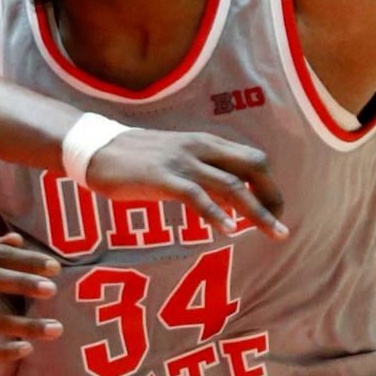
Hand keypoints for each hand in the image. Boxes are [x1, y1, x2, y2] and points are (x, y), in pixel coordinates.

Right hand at [84, 129, 288, 238]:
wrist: (95, 149)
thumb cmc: (137, 159)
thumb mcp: (178, 160)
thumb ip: (205, 176)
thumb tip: (231, 200)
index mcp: (206, 143)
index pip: (253, 159)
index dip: (270, 186)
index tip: (275, 212)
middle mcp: (200, 148)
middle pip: (253, 168)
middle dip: (272, 197)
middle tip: (279, 226)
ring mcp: (182, 162)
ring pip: (232, 185)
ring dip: (257, 212)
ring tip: (274, 233)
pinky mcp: (162, 178)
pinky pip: (196, 196)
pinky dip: (216, 214)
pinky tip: (229, 231)